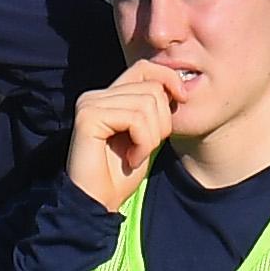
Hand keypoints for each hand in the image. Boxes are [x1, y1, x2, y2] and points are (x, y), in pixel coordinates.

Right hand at [65, 61, 179, 213]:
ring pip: (147, 104)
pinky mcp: (88, 117)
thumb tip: (178, 85)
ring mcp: (89, 104)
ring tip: (136, 155)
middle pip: (152, 88)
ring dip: (152, 137)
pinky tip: (131, 158)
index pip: (145, 68)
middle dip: (162, 122)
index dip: (169, 80)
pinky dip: (143, 142)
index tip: (181, 101)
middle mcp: (95, 95)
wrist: (98, 202)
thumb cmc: (122, 173)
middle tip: (146, 147)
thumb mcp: (146, 133)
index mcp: (107, 96)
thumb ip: (154, 107)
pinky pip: (135, 118)